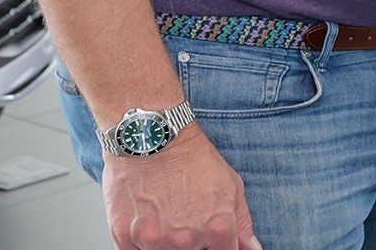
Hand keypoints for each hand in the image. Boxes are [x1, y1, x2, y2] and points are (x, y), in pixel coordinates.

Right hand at [101, 129, 259, 249]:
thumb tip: (251, 249)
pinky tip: (146, 218)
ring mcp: (153, 240)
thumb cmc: (191, 157)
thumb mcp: (231, 184)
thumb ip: (242, 223)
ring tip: (165, 212)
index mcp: (217, 228)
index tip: (210, 237)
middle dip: (192, 241)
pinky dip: (140, 240)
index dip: (217, 244)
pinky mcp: (124, 237)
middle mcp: (186, 240)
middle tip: (184, 215)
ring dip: (164, 240)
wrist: (152, 137)